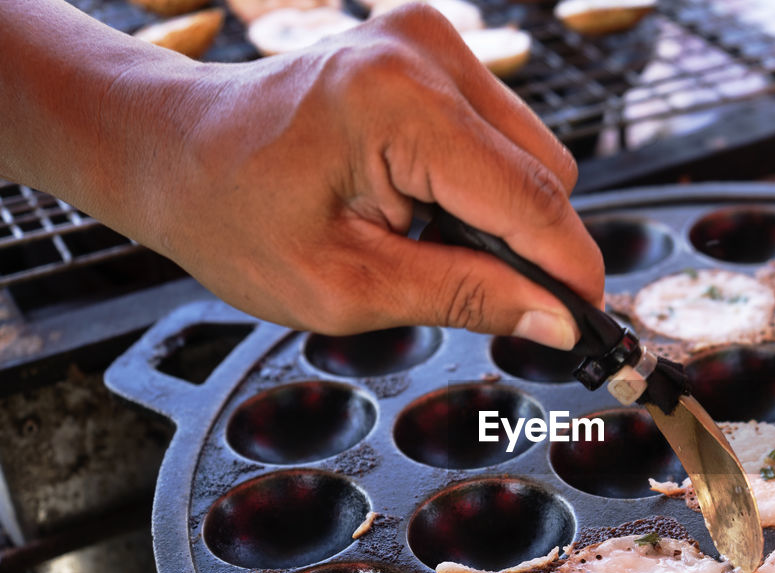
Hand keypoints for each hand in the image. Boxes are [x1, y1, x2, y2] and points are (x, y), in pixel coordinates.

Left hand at [17, 4, 602, 347]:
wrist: (180, 150)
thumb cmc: (236, 218)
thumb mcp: (346, 289)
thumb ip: (464, 299)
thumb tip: (557, 321)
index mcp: (394, 105)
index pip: (529, 199)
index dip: (571, 271)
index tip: (589, 326)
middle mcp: (424, 51)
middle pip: (548, 174)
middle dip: (526, 243)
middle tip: (466, 285)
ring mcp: (432, 38)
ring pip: (536, 154)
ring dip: (502, 212)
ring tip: (423, 235)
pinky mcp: (434, 46)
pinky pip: (505, 134)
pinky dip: (483, 181)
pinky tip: (423, 199)